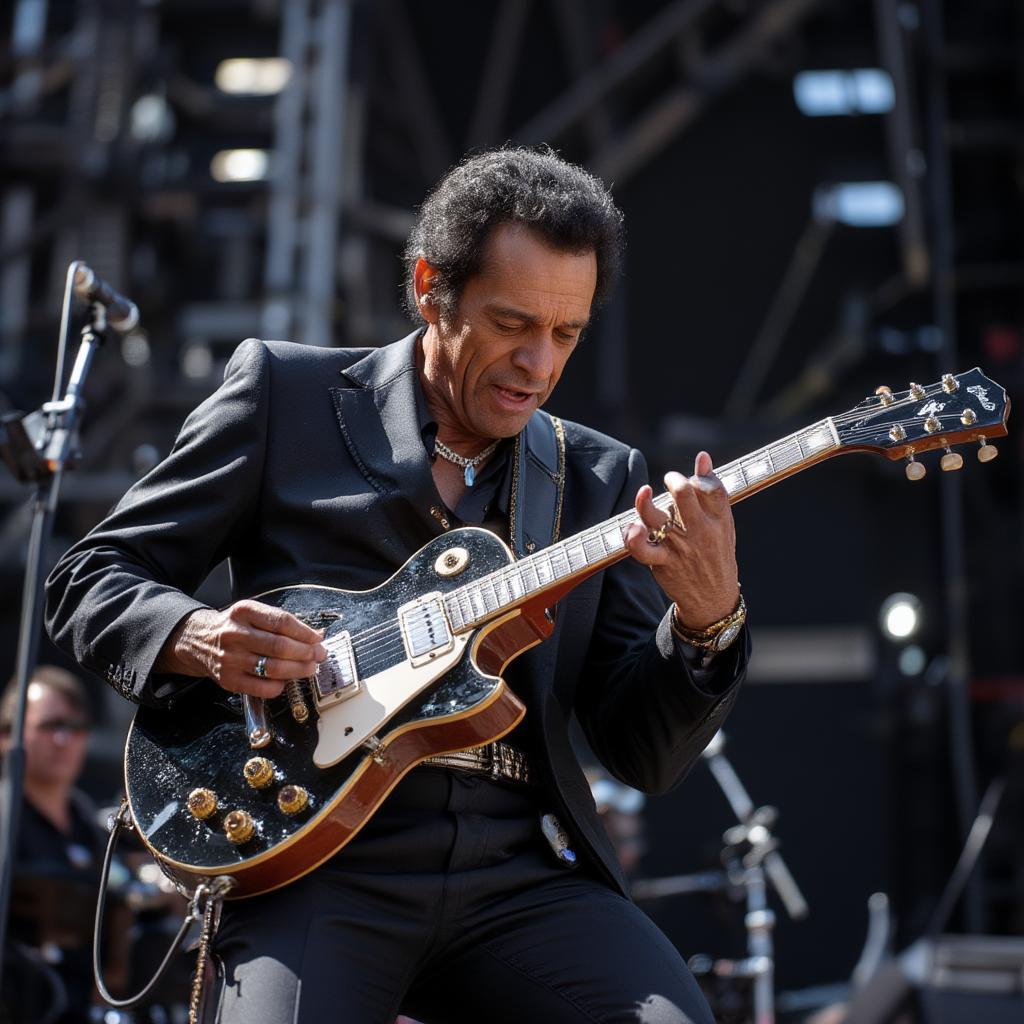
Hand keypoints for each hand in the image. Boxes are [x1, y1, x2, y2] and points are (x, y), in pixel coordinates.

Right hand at [155, 600, 326, 697]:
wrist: (198, 641)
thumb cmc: (233, 627)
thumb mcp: (253, 614)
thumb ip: (283, 623)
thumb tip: (315, 635)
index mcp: (244, 612)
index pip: (281, 622)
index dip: (304, 632)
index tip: (317, 639)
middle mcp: (235, 634)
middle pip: (279, 646)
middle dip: (305, 653)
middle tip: (318, 656)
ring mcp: (230, 659)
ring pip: (272, 668)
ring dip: (297, 670)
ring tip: (309, 669)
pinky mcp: (228, 680)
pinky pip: (261, 687)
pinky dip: (279, 686)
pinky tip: (286, 681)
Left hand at [624, 450, 739, 629]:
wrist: (713, 599)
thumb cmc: (715, 554)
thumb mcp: (723, 524)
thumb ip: (712, 491)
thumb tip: (703, 457)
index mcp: (719, 521)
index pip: (712, 488)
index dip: (701, 475)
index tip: (695, 476)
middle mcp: (700, 532)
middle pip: (683, 495)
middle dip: (672, 480)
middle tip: (670, 481)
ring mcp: (679, 547)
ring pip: (657, 516)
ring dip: (645, 501)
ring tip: (645, 493)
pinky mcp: (662, 562)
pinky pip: (641, 548)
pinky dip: (633, 536)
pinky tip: (633, 526)